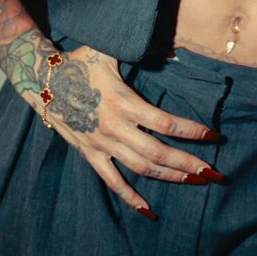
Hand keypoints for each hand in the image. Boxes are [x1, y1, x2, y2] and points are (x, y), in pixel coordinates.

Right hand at [37, 45, 220, 217]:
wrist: (43, 81)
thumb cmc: (80, 61)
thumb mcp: (108, 49)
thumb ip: (141, 48)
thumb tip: (172, 51)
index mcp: (124, 102)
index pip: (165, 122)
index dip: (191, 131)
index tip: (213, 136)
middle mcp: (115, 127)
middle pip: (158, 152)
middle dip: (187, 163)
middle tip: (212, 172)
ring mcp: (102, 143)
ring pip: (140, 168)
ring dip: (168, 176)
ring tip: (193, 181)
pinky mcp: (90, 153)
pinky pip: (111, 180)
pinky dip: (129, 196)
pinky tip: (146, 209)